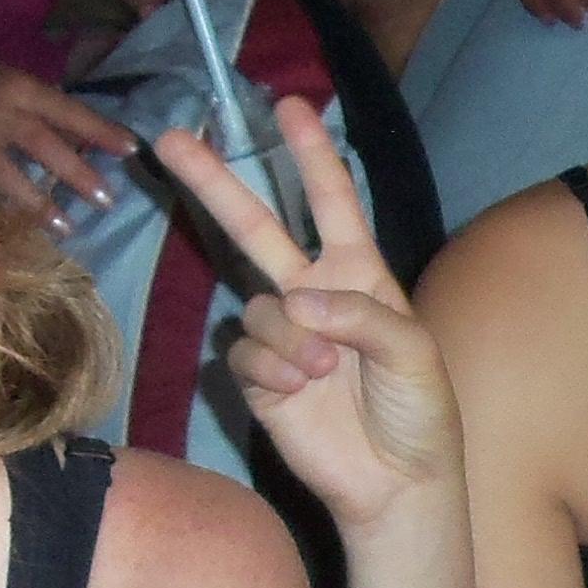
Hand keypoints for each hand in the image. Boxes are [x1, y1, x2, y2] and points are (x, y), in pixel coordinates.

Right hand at [0, 70, 138, 219]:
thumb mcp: (6, 82)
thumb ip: (35, 107)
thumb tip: (80, 138)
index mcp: (16, 87)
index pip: (67, 110)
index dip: (99, 130)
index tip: (132, 148)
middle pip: (44, 143)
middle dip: (77, 172)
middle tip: (108, 199)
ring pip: (10, 175)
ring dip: (40, 204)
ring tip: (68, 229)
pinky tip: (15, 233)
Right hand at [154, 95, 459, 531]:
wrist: (394, 482)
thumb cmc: (419, 411)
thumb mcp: (414, 353)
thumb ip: (362, 314)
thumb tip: (296, 299)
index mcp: (359, 274)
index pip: (332, 202)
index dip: (311, 154)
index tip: (290, 105)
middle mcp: (313, 294)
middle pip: (255, 228)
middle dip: (215, 183)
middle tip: (168, 139)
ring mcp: (282, 334)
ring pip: (257, 307)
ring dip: (289, 338)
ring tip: (323, 372)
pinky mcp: (258, 376)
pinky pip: (244, 353)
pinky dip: (272, 370)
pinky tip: (300, 392)